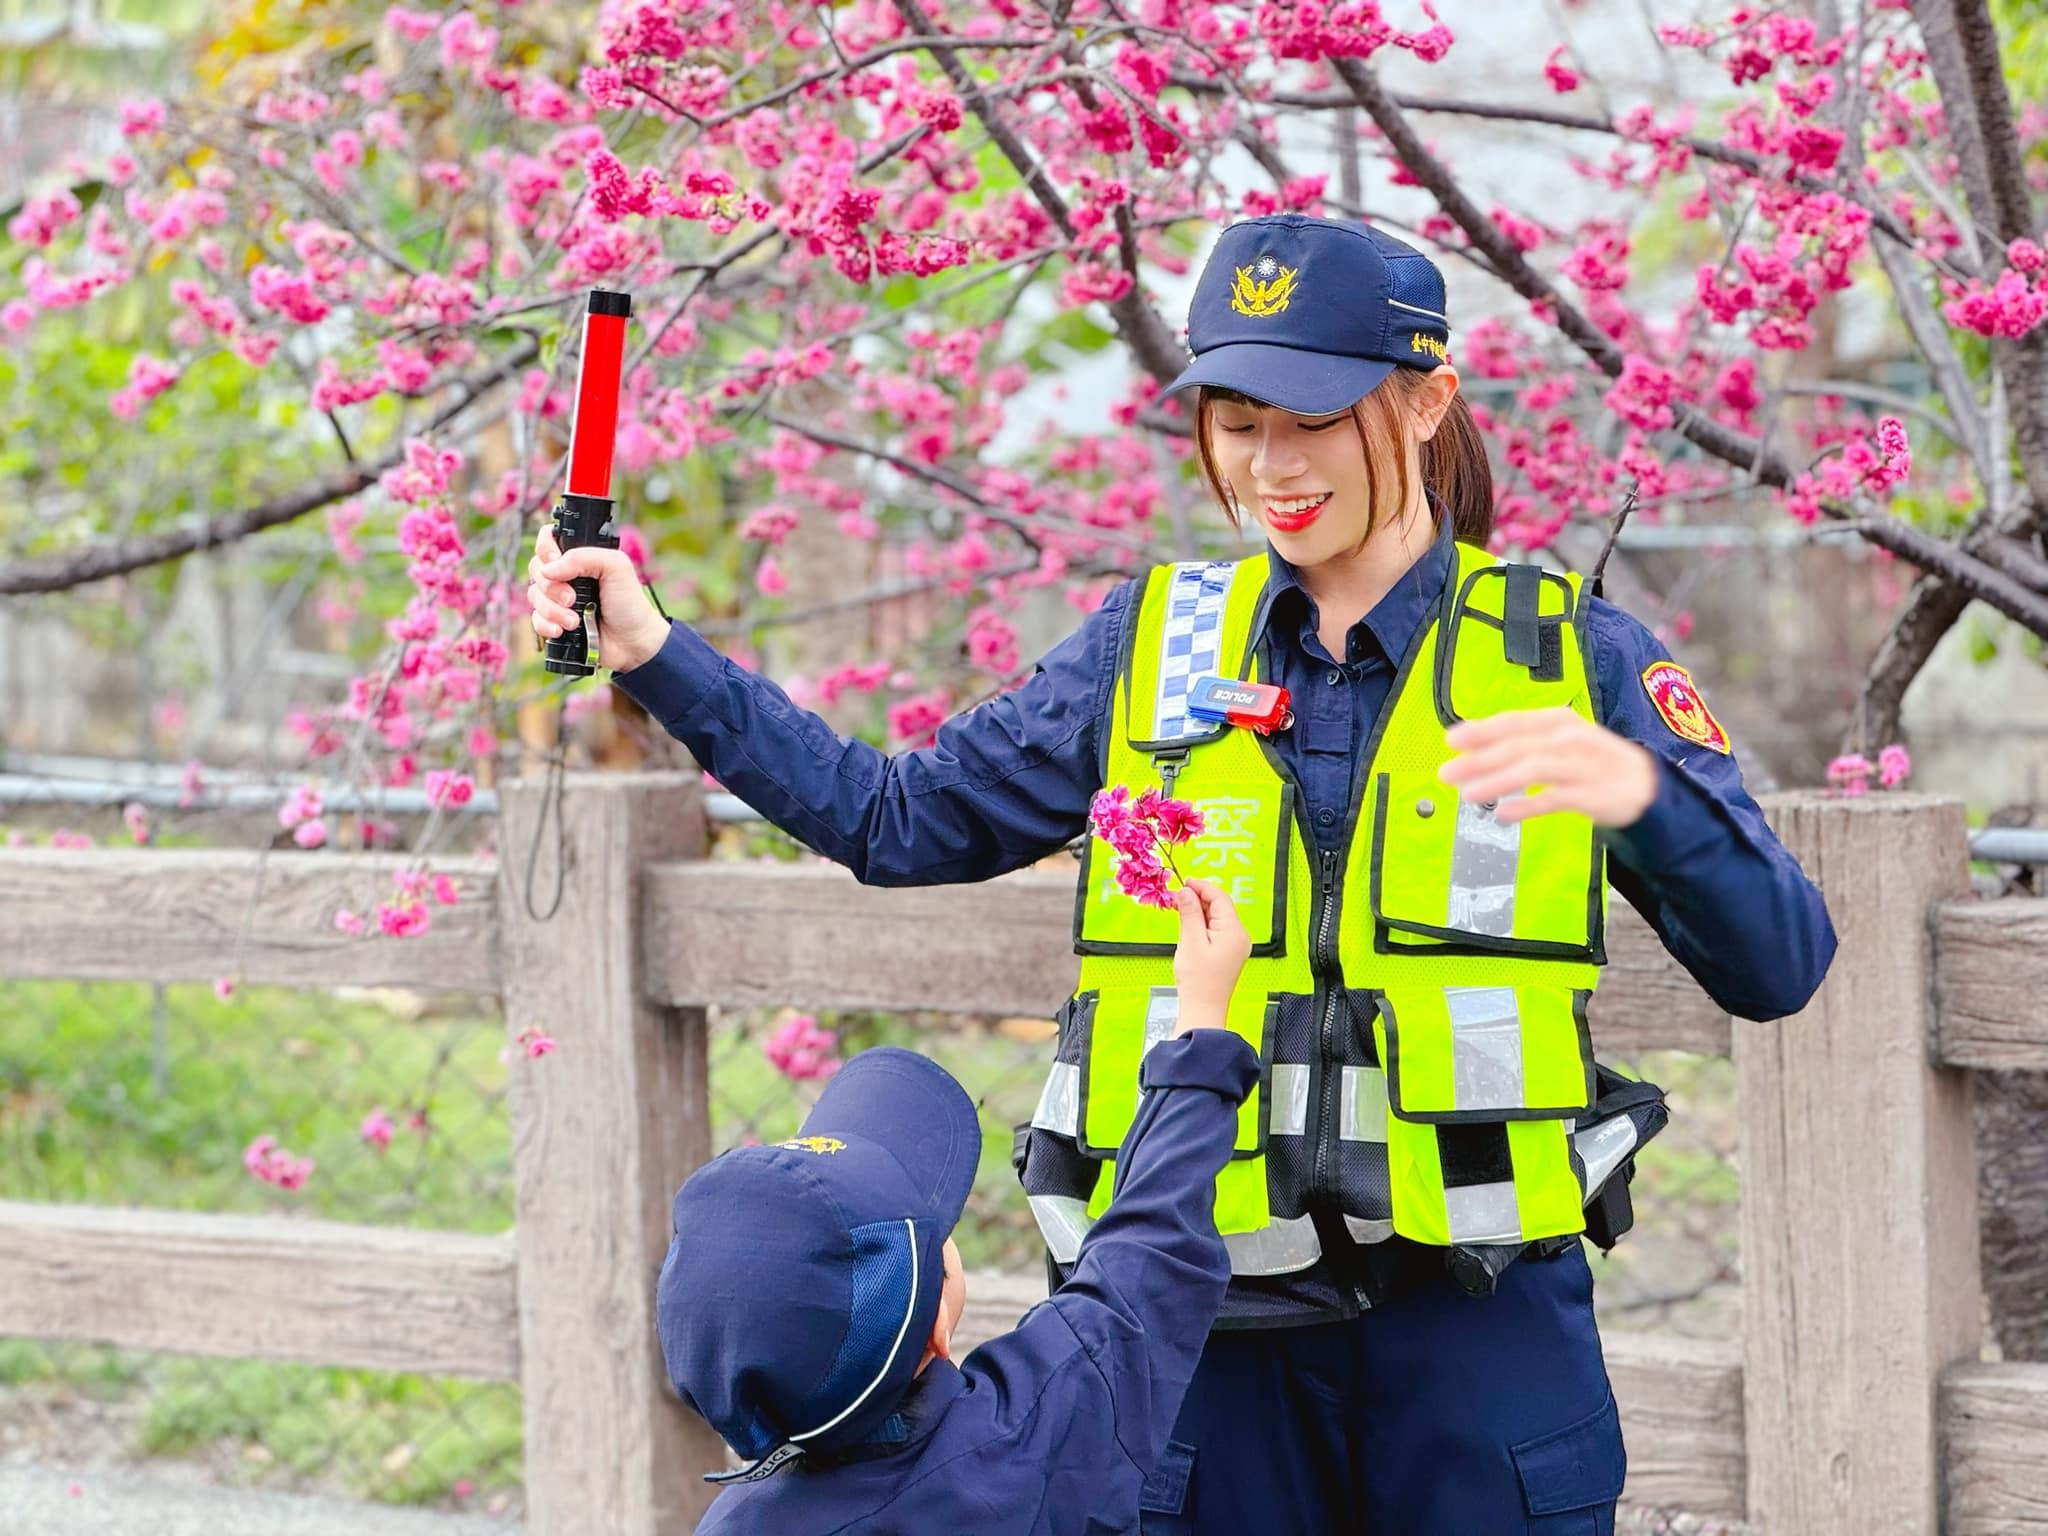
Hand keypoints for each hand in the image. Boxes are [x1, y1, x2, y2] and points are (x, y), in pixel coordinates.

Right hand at [527, 526, 670, 673]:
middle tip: (572, 599)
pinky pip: (536, 619)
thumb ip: (583, 557)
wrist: (633, 642)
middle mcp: (566, 575)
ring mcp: (558, 599)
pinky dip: (546, 625)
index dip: (546, 549)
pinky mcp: (555, 622)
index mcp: (580, 558)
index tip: (557, 562)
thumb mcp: (617, 567)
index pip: (548, 540)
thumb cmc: (630, 603)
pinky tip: (562, 630)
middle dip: (552, 587)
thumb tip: (548, 569)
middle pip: (537, 569)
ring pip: (534, 595)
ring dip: (552, 610)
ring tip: (574, 620)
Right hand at [1171, 879, 1251, 1033]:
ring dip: (1199, 911)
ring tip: (1180, 911)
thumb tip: (1186, 891)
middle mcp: (1239, 936)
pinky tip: (1189, 926)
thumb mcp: (1190, 941)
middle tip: (1178, 897)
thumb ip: (1189, 913)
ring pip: (1217, 918)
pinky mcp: (1228, 953)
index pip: (1220, 898)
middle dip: (1199, 899)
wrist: (1204, 1009)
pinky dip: (1202, 924)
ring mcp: (1235, 945)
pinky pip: (1216, 930)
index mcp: (1234, 931)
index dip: (1202, 887)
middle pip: (1220, 907)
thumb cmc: (1199, 981)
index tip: (1184, 882)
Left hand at [1440, 707, 1658, 827]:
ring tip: (1469, 794)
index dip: (1481, 730)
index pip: (1513, 722)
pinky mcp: (1593, 795)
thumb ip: (1519, 743)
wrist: (1642, 784)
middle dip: (1479, 759)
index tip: (1451, 741)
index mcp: (1557, 720)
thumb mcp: (1556, 742)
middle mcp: (1569, 738)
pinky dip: (1528, 805)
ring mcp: (1582, 766)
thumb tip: (1471, 752)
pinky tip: (1504, 814)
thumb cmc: (1589, 761)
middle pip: (1518, 746)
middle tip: (1448, 772)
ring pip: (1534, 770)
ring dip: (1498, 781)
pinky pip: (1555, 799)